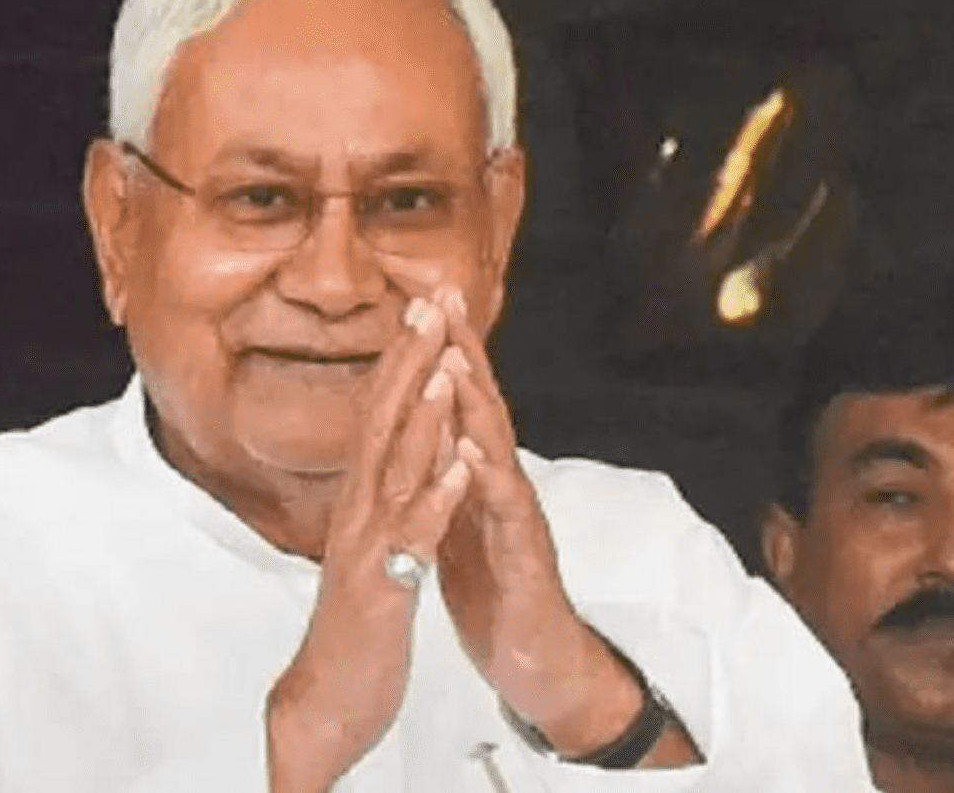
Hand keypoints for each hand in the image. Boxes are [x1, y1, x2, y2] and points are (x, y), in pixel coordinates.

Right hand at [265, 297, 474, 792]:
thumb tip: (385, 445)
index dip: (401, 359)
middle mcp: (358, 509)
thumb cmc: (358, 615)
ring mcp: (369, 544)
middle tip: (429, 305)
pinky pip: (415, 536)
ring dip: (422, 416)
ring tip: (446, 367)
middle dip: (407, 362)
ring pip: (395, 470)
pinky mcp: (386, 585)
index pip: (378, 414)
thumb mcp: (368, 539)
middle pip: (381, 423)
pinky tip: (459, 466)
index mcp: (361, 496)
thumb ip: (376, 491)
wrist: (333, 691)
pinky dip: (437, 498)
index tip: (423, 307)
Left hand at [433, 288, 697, 763]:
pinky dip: (485, 478)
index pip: (461, 402)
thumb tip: (433, 421)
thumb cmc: (495, 585)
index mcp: (480, 474)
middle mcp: (502, 483)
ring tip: (455, 357)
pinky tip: (470, 450)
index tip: (422, 298)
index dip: (443, 350)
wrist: (530, 655)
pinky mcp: (522, 556)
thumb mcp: (463, 516)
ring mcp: (516, 516)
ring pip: (496, 449)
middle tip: (445, 297)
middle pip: (483, 406)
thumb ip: (452, 470)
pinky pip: (503, 513)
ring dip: (476, 402)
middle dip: (462, 350)